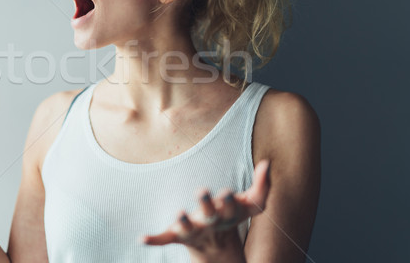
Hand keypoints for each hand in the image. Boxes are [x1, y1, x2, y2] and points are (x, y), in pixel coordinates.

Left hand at [142, 159, 270, 260]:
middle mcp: (210, 223)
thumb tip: (267, 163)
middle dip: (206, 204)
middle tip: (202, 191)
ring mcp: (194, 230)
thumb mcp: (251, 205)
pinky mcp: (178, 236)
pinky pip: (165, 239)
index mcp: (227, 215)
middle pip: (209, 214)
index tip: (226, 192)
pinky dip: (154, 240)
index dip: (227, 201)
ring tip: (178, 214)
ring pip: (188, 229)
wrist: (216, 246)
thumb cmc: (232, 216)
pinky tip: (142, 238)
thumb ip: (263, 186)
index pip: (230, 208)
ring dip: (183, 222)